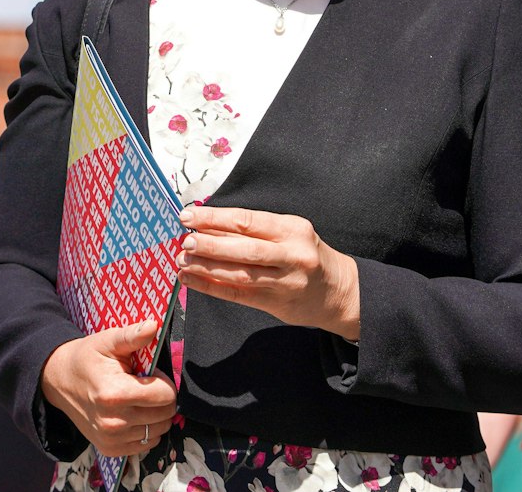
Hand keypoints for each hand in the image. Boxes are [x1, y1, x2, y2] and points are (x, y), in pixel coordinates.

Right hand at [39, 319, 177, 457]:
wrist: (60, 381)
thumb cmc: (87, 358)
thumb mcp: (107, 341)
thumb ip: (132, 335)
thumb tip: (154, 325)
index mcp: (115, 393)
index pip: (165, 396)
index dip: (164, 381)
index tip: (151, 374)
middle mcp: (114, 422)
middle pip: (165, 415)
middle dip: (162, 398)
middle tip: (144, 385)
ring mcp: (111, 438)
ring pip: (158, 431)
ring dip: (155, 415)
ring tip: (138, 399)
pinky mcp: (109, 448)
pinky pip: (145, 445)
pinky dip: (145, 430)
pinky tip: (133, 414)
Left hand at [177, 205, 360, 341]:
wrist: (339, 291)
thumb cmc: (306, 255)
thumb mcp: (289, 234)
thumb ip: (252, 231)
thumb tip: (208, 225)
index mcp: (293, 229)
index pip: (248, 221)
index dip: (215, 218)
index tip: (189, 216)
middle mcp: (291, 255)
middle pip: (244, 248)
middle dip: (210, 244)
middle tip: (185, 241)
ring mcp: (284, 281)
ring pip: (240, 274)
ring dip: (207, 267)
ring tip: (182, 261)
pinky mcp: (276, 304)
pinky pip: (238, 294)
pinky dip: (212, 287)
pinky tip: (192, 279)